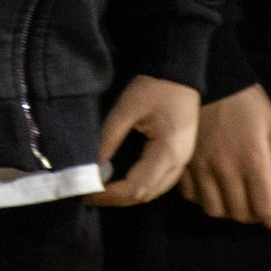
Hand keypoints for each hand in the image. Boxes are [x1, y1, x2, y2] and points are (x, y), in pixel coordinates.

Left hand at [92, 75, 200, 206]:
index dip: (111, 194)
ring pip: (154, 192)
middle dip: (117, 199)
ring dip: (128, 196)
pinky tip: (122, 183)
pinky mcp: (179, 157)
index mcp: (168, 152)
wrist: (178, 71)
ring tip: (103, 191)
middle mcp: (179, 164)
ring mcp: (182, 162)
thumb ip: (109, 137)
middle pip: (147, 195)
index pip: (137, 186)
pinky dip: (140, 187)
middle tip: (91, 195)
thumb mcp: (127, 108)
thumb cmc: (153, 86)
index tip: (88, 193)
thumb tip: (93, 165)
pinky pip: (159, 182)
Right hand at [178, 83, 270, 227]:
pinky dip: (203, 198)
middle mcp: (226, 167)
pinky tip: (212, 187)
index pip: (265, 208)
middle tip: (257, 205)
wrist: (209, 76)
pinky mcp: (184, 161)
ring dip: (228, 210)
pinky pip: (192, 196)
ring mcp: (201, 165)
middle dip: (254, 215)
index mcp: (253, 158)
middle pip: (241, 213)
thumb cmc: (246, 101)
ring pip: (215, 210)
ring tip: (235, 198)